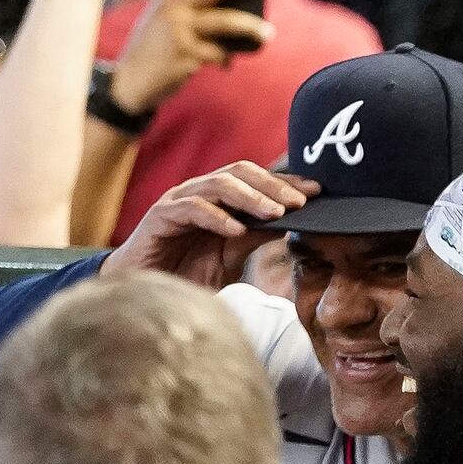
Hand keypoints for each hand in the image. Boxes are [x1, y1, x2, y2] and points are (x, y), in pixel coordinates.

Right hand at [101, 162, 315, 287]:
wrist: (144, 291)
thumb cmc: (185, 272)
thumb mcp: (231, 255)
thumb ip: (255, 237)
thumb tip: (291, 221)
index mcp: (218, 199)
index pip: (256, 179)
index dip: (286, 183)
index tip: (317, 193)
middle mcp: (199, 192)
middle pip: (239, 172)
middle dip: (273, 185)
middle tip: (300, 202)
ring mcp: (179, 201)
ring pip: (218, 183)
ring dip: (251, 197)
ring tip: (275, 213)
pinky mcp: (161, 216)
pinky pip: (192, 207)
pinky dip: (218, 217)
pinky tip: (237, 231)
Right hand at [107, 0, 274, 114]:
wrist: (130, 81)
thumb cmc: (152, 48)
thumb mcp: (161, 21)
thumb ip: (184, 10)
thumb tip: (231, 7)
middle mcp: (173, 9)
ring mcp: (180, 31)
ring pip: (224, 22)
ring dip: (250, 27)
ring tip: (268, 33)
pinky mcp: (186, 54)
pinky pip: (218, 53)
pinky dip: (225, 59)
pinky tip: (226, 64)